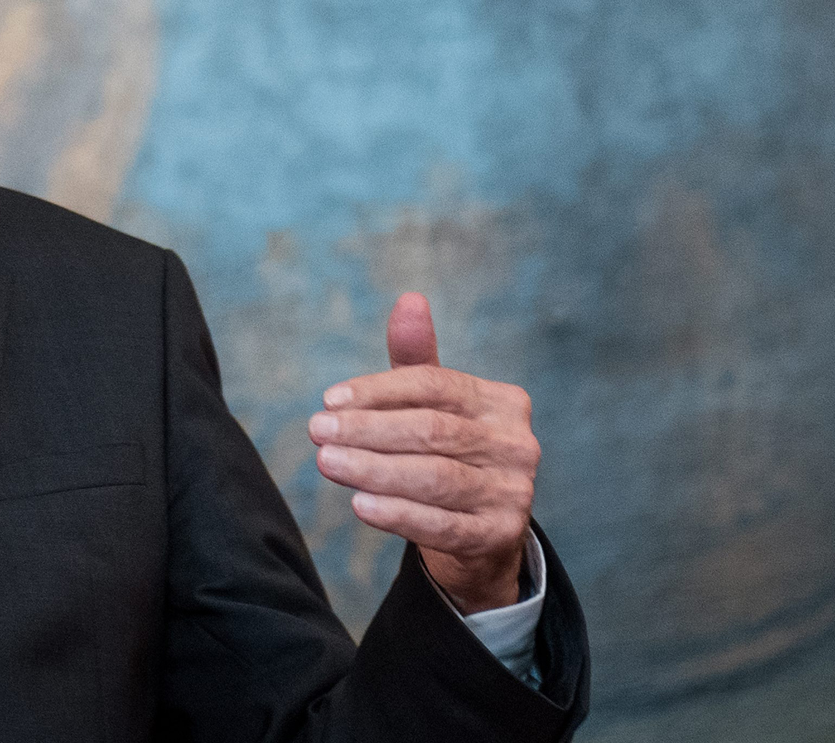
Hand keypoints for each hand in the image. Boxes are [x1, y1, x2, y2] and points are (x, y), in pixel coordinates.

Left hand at [309, 293, 537, 612]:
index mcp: (502, 402)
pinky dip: (399, 514)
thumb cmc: (447, 454)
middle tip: (317, 431)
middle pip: (433, 430)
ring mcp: (514, 492)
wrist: (479, 534)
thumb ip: (416, 358)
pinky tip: (360, 505)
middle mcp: (517, 444)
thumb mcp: (433, 405)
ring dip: (374, 470)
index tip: (328, 400)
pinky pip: (443, 524)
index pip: (435, 386)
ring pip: (435, 477)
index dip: (378, 391)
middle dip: (368, 430)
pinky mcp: (501, 535)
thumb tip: (409, 299)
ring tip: (327, 462)